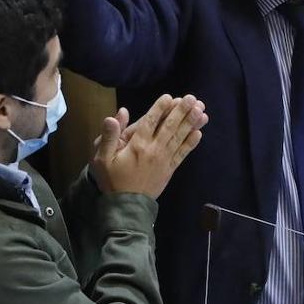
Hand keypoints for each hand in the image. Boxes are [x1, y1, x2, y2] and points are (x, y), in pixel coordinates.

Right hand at [91, 94, 207, 198]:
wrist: (125, 207)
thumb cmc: (112, 180)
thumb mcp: (102, 159)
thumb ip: (109, 137)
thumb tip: (114, 116)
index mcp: (137, 145)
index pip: (150, 122)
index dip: (160, 108)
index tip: (170, 96)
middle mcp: (153, 150)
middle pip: (169, 126)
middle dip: (181, 111)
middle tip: (192, 98)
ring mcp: (164, 160)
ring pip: (179, 138)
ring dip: (190, 123)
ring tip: (201, 110)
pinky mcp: (170, 169)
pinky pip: (182, 154)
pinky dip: (191, 143)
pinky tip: (199, 132)